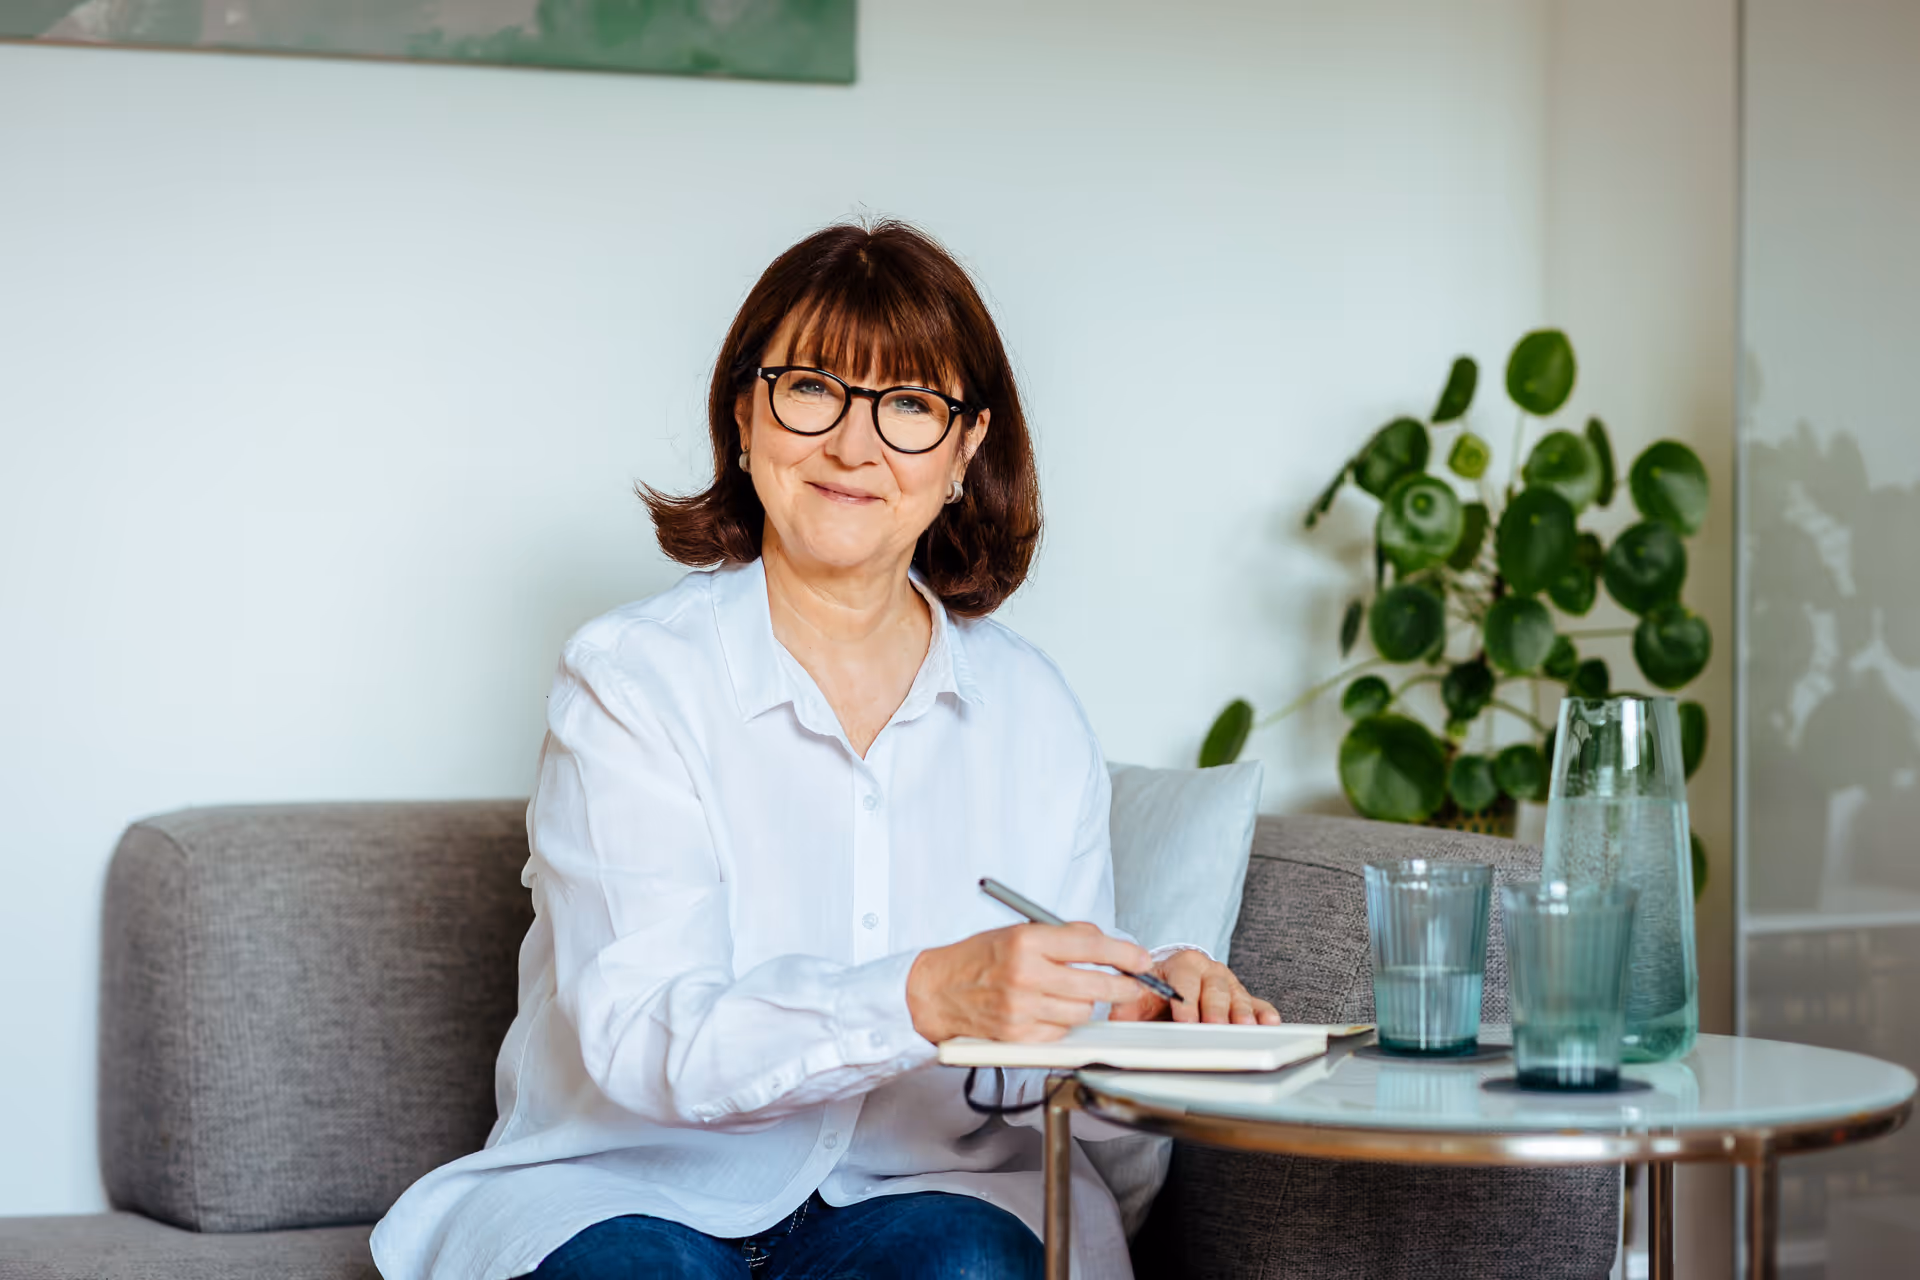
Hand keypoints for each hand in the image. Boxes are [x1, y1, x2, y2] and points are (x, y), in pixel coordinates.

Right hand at [907, 922, 1149, 1043]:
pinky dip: (1063, 1023)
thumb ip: (1060, 935)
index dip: (1123, 953)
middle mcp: (1025, 974)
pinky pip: (1061, 1032)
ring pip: (1082, 1012)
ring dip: (1087, 1004)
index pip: (1089, 945)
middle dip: (1122, 985)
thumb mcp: (1016, 932)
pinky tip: (1050, 1011)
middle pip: (1094, 985)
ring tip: (1074, 993)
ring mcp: (1021, 1008)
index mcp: (1025, 941)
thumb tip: (1103, 940)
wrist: (935, 991)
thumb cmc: (975, 959)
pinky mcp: (1018, 1034)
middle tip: (1133, 983)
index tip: (1140, 958)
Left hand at [1109, 948, 1280, 1025]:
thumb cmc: (1158, 990)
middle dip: (1215, 1009)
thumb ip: (1127, 1005)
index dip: (1185, 1000)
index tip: (1185, 1020)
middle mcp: (1208, 970)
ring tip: (1244, 1028)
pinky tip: (1269, 1022)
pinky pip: (1257, 1003)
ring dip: (1241, 1013)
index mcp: (1181, 964)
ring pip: (1237, 995)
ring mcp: (1228, 982)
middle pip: (1214, 988)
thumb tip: (1114, 1017)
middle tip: (1215, 1027)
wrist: (1176, 980)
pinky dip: (1263, 1013)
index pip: (1184, 980)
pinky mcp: (1244, 996)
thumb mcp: (1141, 994)